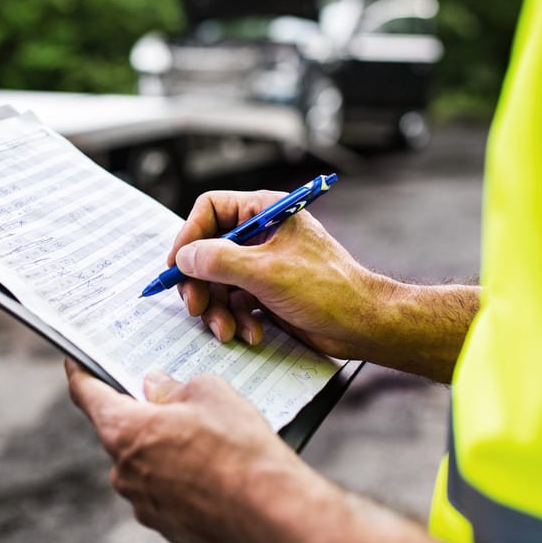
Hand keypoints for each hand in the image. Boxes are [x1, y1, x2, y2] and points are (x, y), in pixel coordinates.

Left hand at [65, 359, 440, 542]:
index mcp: (125, 430)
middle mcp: (124, 471)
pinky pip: (165, 493)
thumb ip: (174, 386)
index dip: (81, 374)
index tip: (75, 363)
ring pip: (145, 465)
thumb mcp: (208, 391)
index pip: (87, 395)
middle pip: (120, 432)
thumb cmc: (238, 446)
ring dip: (164, 450)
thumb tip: (157, 387)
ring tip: (206, 440)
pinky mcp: (168, 526)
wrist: (271, 509)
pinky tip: (213, 471)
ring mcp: (144, 504)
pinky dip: (181, 480)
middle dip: (142, 415)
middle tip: (172, 400)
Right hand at [168, 189, 388, 359]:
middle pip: (209, 250)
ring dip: (218, 309)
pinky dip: (237, 319)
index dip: (189, 236)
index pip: (211, 209)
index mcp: (266, 211)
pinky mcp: (267, 291)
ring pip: (218, 281)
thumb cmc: (328, 289)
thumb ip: (219, 261)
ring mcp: (264, 264)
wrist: (363, 325)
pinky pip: (235, 301)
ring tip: (227, 330)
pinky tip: (251, 333)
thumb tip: (185, 257)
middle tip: (196, 306)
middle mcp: (262, 234)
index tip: (178, 266)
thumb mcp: (266, 272)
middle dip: (201, 283)